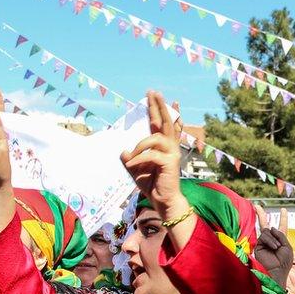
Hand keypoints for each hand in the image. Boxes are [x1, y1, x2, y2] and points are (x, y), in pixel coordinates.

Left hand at [120, 91, 184, 217]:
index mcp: (162, 146)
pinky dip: (138, 159)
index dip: (161, 109)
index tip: (160, 96)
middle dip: (159, 106)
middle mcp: (170, 147)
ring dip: (140, 145)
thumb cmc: (152, 185)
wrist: (163, 201)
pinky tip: (132, 165)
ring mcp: (172, 154)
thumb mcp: (135, 170)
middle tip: (154, 92)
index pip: (162, 123)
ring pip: (156, 138)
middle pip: (165, 122)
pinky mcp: (170, 163)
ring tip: (131, 156)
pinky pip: (151, 155)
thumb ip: (129, 159)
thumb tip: (122, 151)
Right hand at [253, 205, 293, 285]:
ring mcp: (264, 243)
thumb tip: (271, 227)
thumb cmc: (284, 262)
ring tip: (277, 247)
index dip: (283, 218)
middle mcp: (272, 241)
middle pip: (266, 226)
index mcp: (281, 241)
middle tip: (257, 206)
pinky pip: (264, 236)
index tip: (284, 209)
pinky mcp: (258, 245)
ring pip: (267, 231)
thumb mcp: (287, 247)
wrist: (276, 272)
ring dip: (274, 238)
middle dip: (261, 215)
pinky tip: (274, 247)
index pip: (282, 227)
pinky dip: (270, 240)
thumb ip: (281, 235)